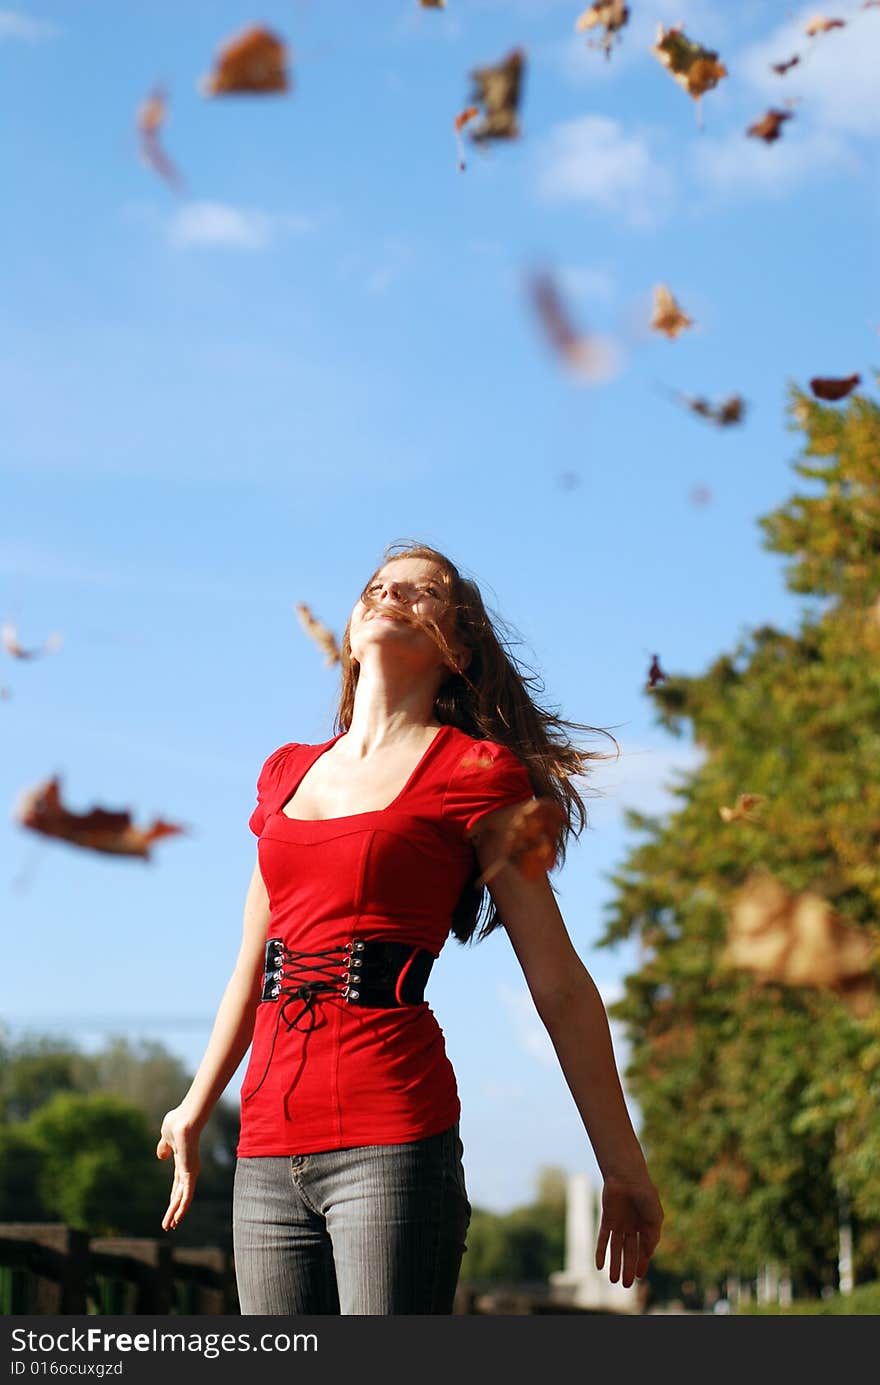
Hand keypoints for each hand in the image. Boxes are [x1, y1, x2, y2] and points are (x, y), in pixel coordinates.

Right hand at [156, 1107, 201, 1231]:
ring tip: (169, 1227)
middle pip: (180, 1195)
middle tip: (169, 1226)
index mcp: (182, 1163)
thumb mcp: (166, 1138)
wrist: (185, 1119)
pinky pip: (187, 1194)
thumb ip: (164, 1147)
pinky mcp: (191, 1173)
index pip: (178, 1186)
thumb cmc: (177, 1123)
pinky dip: (182, 1207)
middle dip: (174, 1211)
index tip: (170, 1210)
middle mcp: (188, 1170)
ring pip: (183, 1198)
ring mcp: (190, 1172)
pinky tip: (177, 1218)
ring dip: (175, 1213)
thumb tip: (161, 1156)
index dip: (174, 1198)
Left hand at [595, 1173, 663, 1287]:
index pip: (644, 1249)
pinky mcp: (607, 1219)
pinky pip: (603, 1239)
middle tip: (627, 1285)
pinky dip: (601, 1252)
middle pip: (630, 1252)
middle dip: (629, 1268)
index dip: (642, 1263)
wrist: (628, 1177)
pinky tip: (599, 1266)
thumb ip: (652, 1237)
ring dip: (615, 1264)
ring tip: (614, 1281)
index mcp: (646, 1226)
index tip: (640, 1276)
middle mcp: (632, 1227)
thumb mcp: (655, 1218)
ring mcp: (619, 1223)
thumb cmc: (645, 1194)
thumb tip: (648, 1255)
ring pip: (616, 1249)